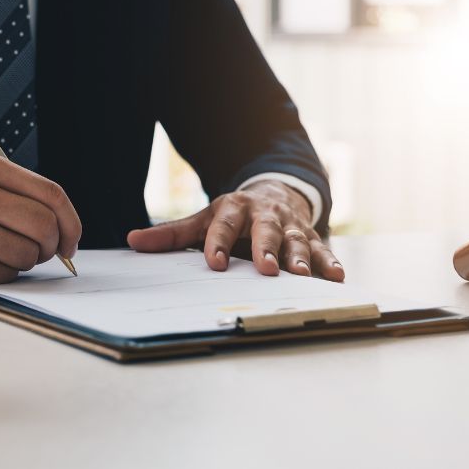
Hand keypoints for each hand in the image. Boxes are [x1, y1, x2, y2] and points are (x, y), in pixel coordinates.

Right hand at [0, 152, 81, 288]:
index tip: (70, 242)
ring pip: (25, 253)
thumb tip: (63, 226)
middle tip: (40, 254)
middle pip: (44, 225)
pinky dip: (1, 273)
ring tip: (1, 255)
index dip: (71, 223)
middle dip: (50, 247)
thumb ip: (13, 195)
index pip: (51, 193)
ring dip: (23, 263)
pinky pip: (1, 271)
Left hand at [127, 180, 343, 280]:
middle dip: (266, 248)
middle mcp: (264, 215)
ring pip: (296, 240)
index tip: (214, 263)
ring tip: (300, 275)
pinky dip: (329, 263)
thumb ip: (171, 234)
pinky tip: (336, 277)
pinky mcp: (310, 237)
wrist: (275, 192)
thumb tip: (132, 241)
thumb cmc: (233, 214)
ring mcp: (290, 225)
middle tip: (267, 267)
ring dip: (300, 257)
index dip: (218, 243)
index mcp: (234, 208)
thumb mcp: (203, 218)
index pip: (223, 224)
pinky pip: (322, 250)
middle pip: (266, 230)